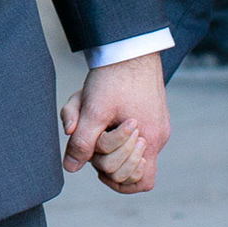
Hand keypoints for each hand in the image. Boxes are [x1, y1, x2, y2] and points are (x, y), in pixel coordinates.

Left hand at [60, 52, 168, 193]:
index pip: (141, 182)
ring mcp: (156, 125)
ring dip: (105, 140)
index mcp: (150, 138)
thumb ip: (82, 141)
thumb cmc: (113, 76)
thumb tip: (70, 168)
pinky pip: (131, 135)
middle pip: (130, 168)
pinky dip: (113, 130)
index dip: (117, 180)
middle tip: (93, 133)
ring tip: (94, 119)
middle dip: (105, 155)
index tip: (98, 161)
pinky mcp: (151, 114)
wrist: (129, 44)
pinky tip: (100, 115)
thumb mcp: (92, 109)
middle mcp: (157, 136)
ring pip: (127, 149)